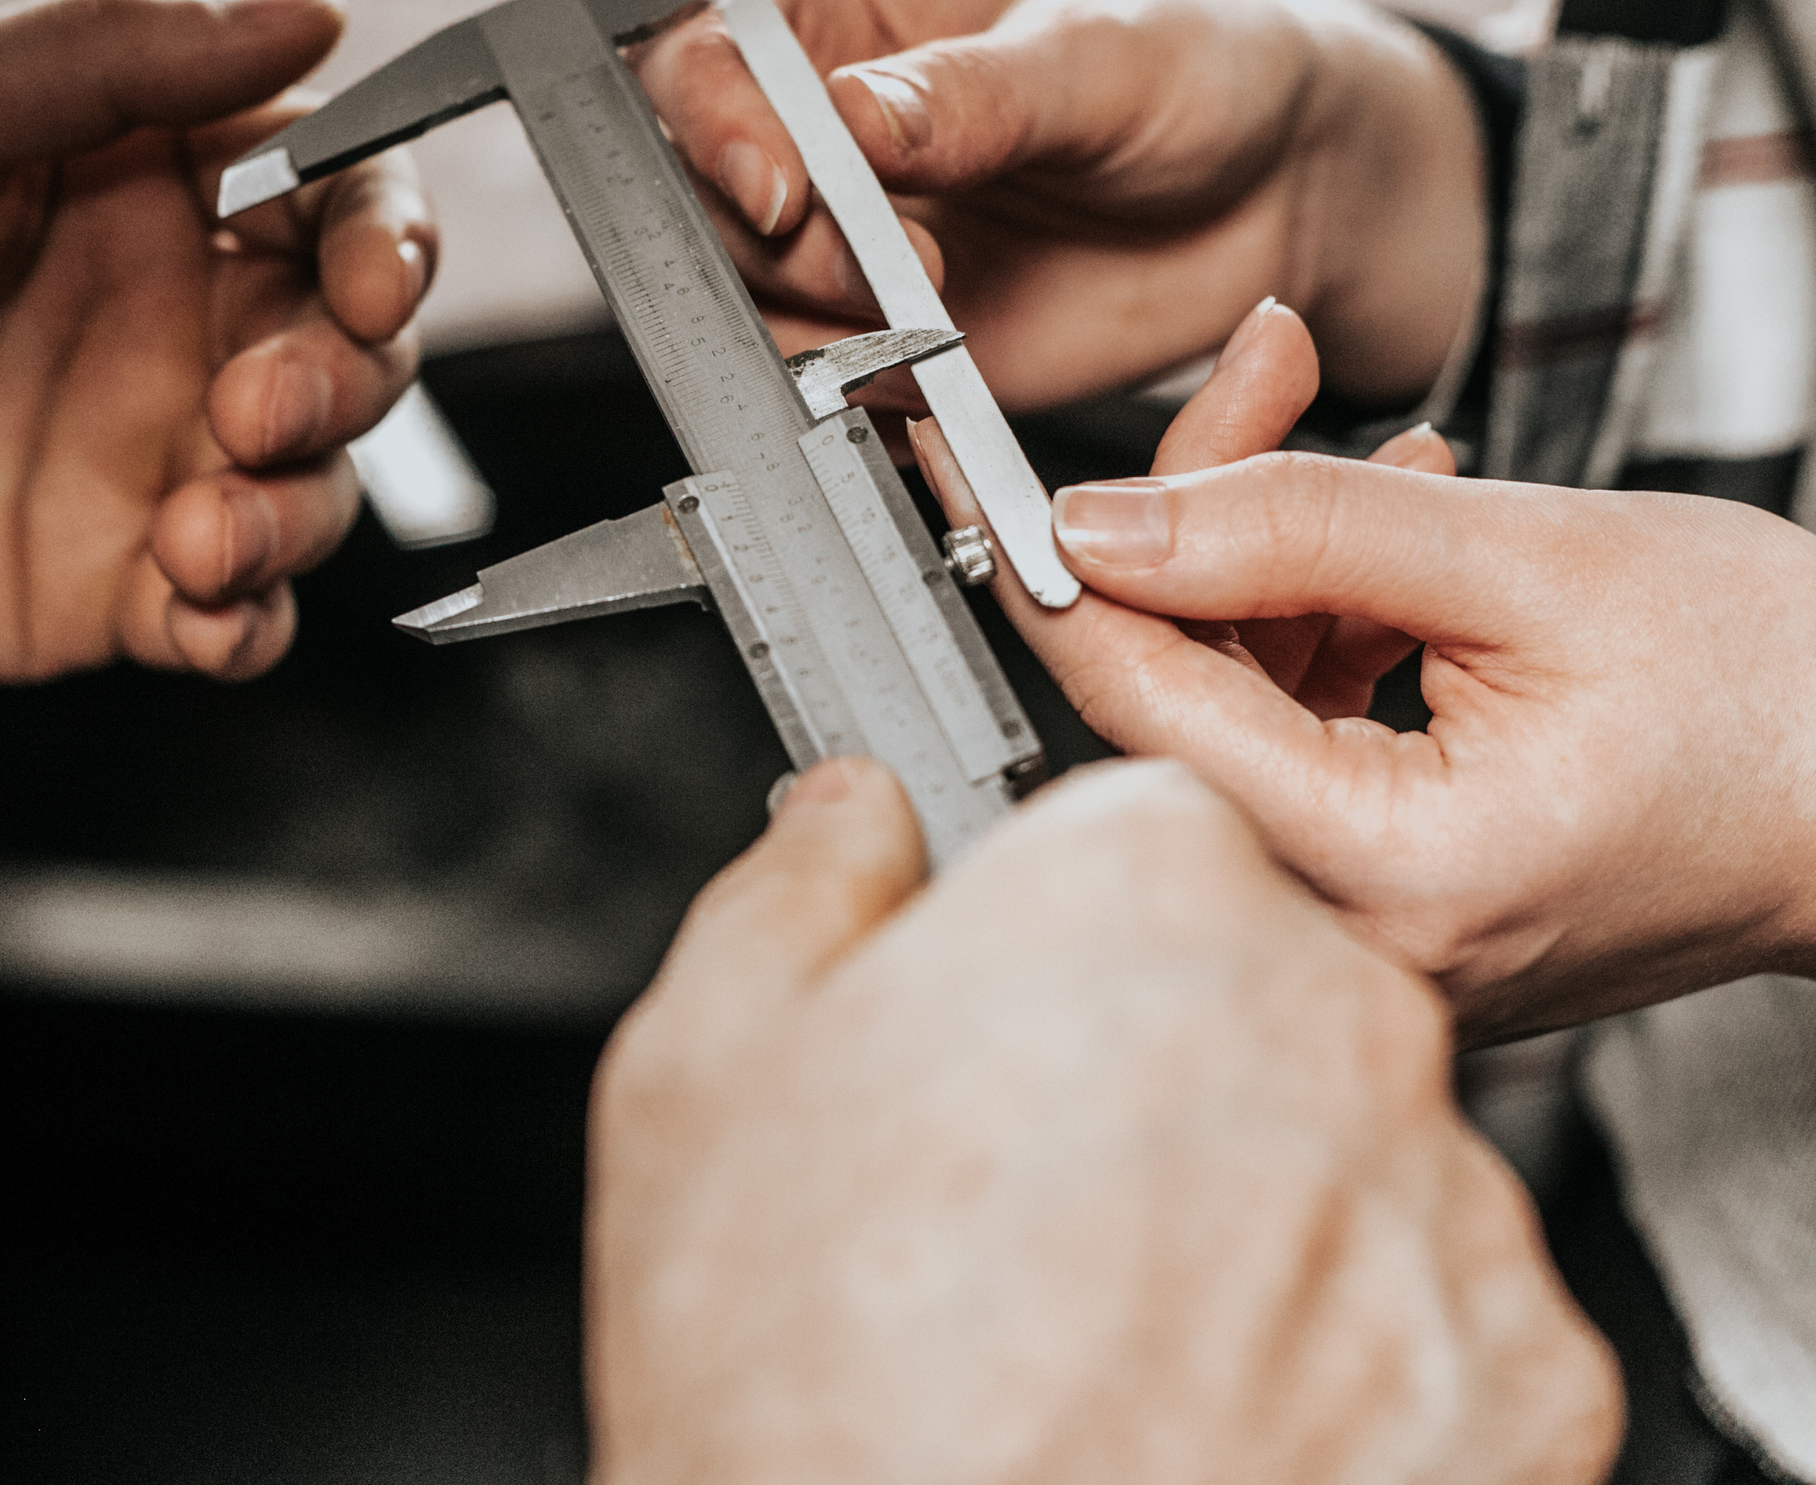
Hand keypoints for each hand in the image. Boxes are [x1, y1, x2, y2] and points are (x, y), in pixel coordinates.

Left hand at [0, 0, 432, 681]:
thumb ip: (115, 56)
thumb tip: (310, 12)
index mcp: (151, 192)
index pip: (341, 201)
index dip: (388, 238)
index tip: (368, 277)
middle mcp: (170, 324)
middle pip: (356, 356)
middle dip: (345, 385)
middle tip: (249, 409)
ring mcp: (144, 460)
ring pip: (315, 494)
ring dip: (295, 515)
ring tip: (194, 530)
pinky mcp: (102, 587)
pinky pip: (237, 619)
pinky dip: (247, 622)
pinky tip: (189, 605)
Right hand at [588, 756, 1616, 1484]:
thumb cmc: (807, 1387)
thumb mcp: (699, 1064)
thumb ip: (803, 880)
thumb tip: (856, 820)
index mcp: (1145, 890)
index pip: (1136, 832)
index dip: (1043, 933)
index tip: (990, 1012)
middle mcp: (1336, 1023)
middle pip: (1254, 986)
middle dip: (1150, 1065)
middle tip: (1009, 1196)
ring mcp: (1446, 1212)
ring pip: (1345, 1154)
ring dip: (1249, 1215)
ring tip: (1091, 1326)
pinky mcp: (1527, 1386)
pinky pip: (1431, 1318)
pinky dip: (1340, 1361)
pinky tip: (1193, 1405)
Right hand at [632, 0, 1482, 410]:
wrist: (1278, 189)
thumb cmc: (1192, 60)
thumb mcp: (1097, 54)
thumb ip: (969, 94)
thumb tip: (852, 120)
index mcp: (826, 8)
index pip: (697, 51)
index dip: (713, 121)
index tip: (786, 185)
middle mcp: (808, 127)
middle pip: (698, 194)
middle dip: (779, 246)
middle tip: (892, 266)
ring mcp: (835, 242)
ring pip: (741, 303)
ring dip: (820, 328)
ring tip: (941, 312)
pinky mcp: (876, 341)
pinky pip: (818, 387)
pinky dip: (865, 396)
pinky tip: (945, 368)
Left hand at [922, 305, 1815, 1042]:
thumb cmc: (1790, 697)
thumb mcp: (1532, 560)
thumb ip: (1298, 527)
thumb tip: (1104, 520)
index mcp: (1387, 875)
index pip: (1140, 701)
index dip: (1044, 563)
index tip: (967, 468)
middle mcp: (1358, 931)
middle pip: (1176, 699)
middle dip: (1202, 528)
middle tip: (1256, 389)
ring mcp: (1373, 922)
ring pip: (1235, 708)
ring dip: (1276, 564)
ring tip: (1376, 455)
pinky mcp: (1393, 889)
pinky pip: (1299, 740)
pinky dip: (1323, 628)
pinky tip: (1387, 540)